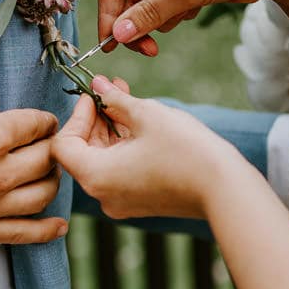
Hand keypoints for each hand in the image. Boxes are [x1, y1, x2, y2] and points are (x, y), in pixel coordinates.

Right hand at [0, 21, 66, 254]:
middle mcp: (0, 172)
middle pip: (47, 158)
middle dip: (53, 146)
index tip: (42, 118)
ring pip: (42, 193)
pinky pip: (26, 233)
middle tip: (48, 142)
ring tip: (49, 172)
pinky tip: (57, 225)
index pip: (37, 123)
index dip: (44, 118)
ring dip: (52, 180)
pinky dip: (46, 229)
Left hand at [52, 76, 248, 221]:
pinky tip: (139, 124)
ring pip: (102, 161)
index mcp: (95, 176)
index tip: (94, 96)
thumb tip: (98, 85)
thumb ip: (114, 99)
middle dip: (95, 119)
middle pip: (81, 153)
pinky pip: (119, 172)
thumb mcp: (146, 114)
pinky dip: (123, 148)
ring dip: (111, 130)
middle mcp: (102, 195)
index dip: (76, 116)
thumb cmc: (185, 150)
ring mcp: (120, 202)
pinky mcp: (139, 202)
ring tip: (128, 101)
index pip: (64, 145)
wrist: (225, 189)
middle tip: (112, 90)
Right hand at [98, 0, 288, 55]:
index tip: (112, 46)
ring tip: (185, 14)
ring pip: (149, 5)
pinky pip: (168, 6)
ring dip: (161, 19)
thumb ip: (150, 14)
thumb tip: (119, 35)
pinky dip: (177, 14)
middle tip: (149, 50)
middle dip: (139, 24)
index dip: (109, 16)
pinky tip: (196, 9)